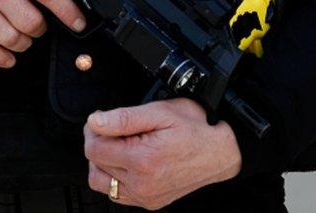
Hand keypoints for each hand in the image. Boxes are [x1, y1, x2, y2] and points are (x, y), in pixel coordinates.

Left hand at [84, 99, 241, 209]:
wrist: (221, 152)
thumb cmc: (196, 128)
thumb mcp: (161, 112)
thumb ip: (125, 118)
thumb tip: (95, 121)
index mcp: (142, 159)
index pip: (94, 148)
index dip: (94, 129)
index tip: (103, 119)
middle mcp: (141, 183)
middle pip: (95, 164)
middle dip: (99, 142)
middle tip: (115, 129)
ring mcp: (145, 196)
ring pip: (101, 182)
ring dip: (103, 162)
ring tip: (121, 146)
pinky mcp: (149, 202)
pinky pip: (116, 194)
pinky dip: (115, 177)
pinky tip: (129, 161)